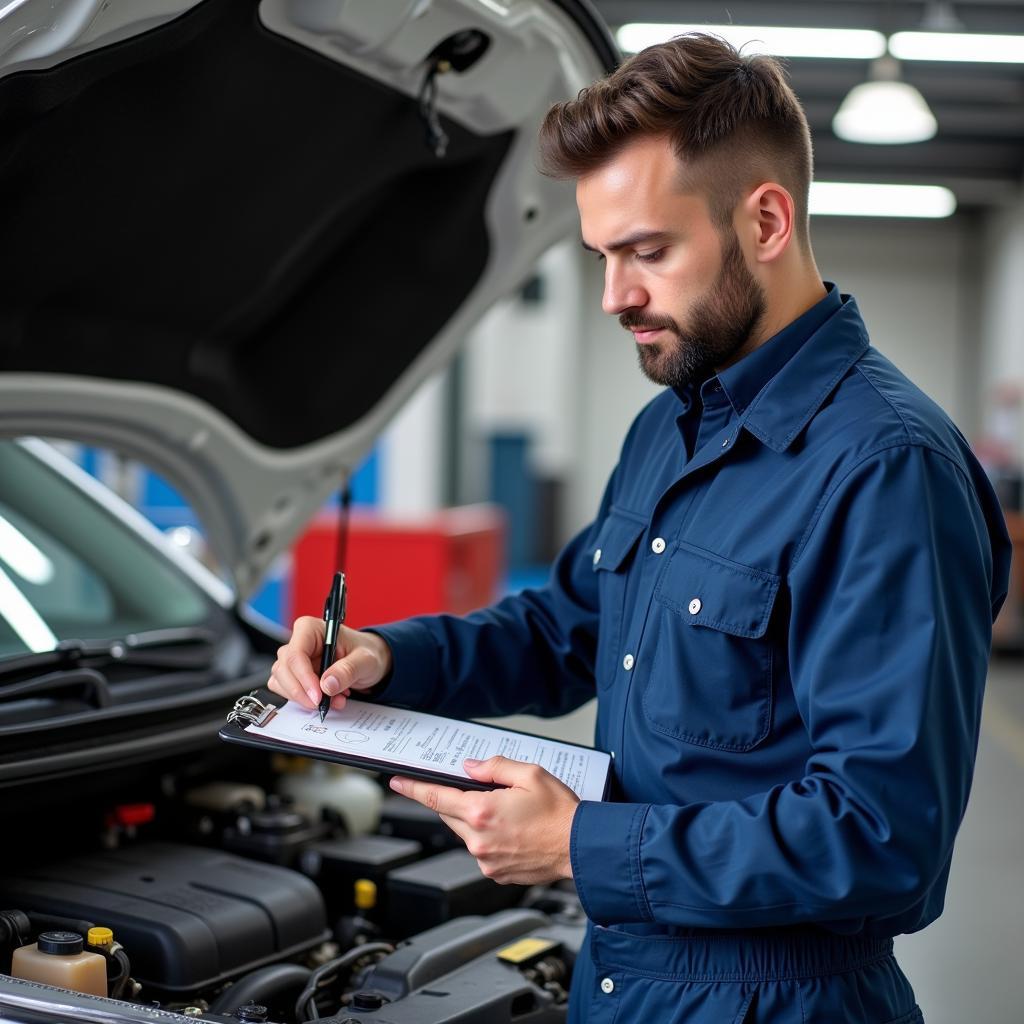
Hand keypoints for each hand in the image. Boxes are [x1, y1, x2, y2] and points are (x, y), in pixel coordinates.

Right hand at [268, 616, 392, 711]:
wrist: (367, 661)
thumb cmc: (365, 652)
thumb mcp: (365, 660)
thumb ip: (348, 670)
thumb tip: (327, 685)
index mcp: (311, 629)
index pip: (296, 654)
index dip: (304, 677)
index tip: (318, 696)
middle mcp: (298, 642)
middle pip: (284, 669)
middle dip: (302, 692)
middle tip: (324, 704)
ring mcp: (294, 659)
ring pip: (281, 682)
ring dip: (304, 698)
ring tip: (334, 699)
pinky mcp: (294, 674)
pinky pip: (287, 690)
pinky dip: (304, 700)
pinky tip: (327, 699)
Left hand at [389, 756, 578, 884]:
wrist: (580, 848)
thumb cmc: (560, 813)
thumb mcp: (530, 774)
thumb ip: (494, 767)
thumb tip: (471, 767)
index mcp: (482, 812)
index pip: (436, 797)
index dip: (413, 789)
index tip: (398, 783)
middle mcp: (479, 840)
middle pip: (450, 815)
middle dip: (457, 800)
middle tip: (481, 792)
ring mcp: (486, 860)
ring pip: (465, 833)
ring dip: (475, 820)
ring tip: (508, 813)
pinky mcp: (494, 873)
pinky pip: (480, 850)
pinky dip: (488, 838)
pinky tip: (512, 831)